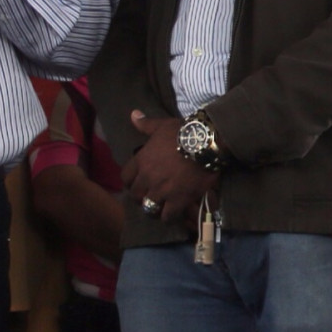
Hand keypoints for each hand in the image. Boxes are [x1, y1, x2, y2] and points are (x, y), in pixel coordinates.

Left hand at [122, 110, 217, 225]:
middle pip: (136, 195)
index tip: (137, 182)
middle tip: (150, 196)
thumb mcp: (162, 126)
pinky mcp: (178, 200)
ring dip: (154, 208)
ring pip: (149, 207)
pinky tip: (173, 213)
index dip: (131, 182)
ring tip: (160, 207)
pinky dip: (169, 217)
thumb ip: (145, 124)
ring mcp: (162, 191)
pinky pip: (168, 216)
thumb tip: (132, 114)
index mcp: (141, 161)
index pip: (126, 177)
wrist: (205, 143)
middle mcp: (148, 178)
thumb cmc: (182, 132)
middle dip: (141, 197)